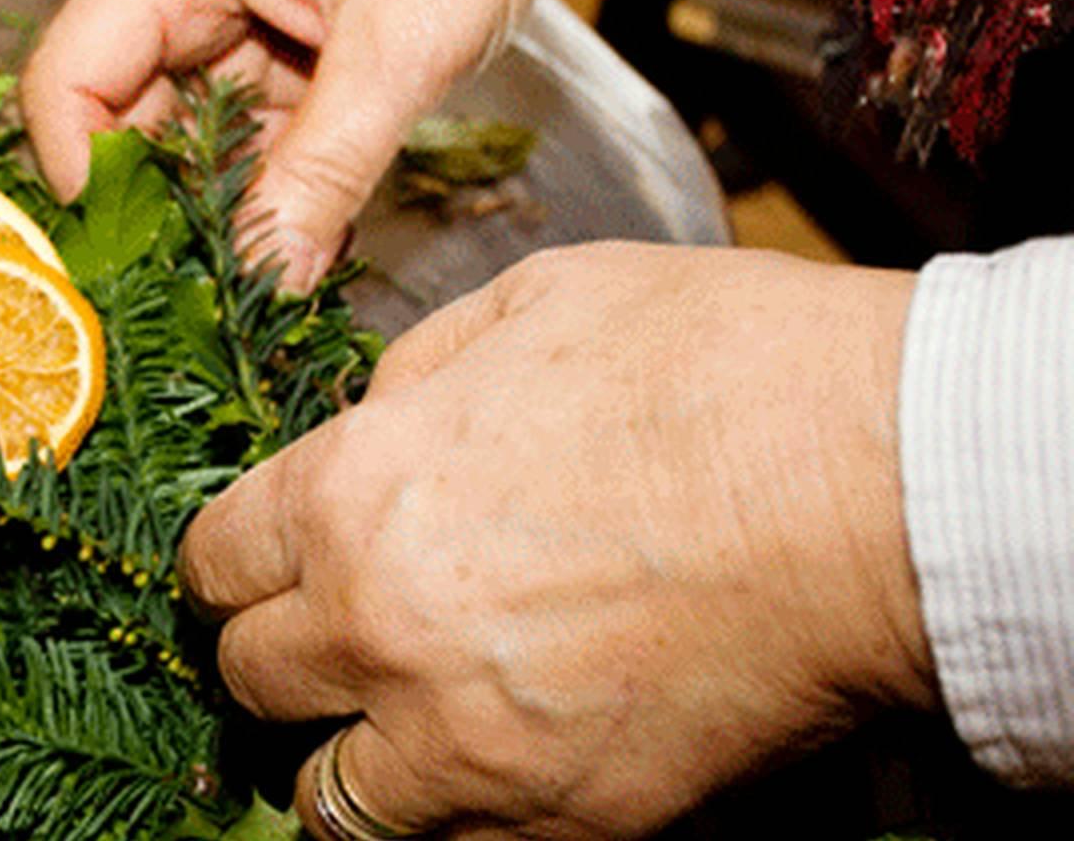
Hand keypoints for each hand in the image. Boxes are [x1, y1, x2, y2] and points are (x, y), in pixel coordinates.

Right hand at [21, 0, 674, 291]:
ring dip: (215, 218)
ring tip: (254, 290)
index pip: (68, 78)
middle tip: (197, 299)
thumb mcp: (400, 44)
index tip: (134, 257)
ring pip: (185, 148)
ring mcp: (233, 30)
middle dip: (153, 214)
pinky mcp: (283, 63)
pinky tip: (299, 256)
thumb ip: (327, 168)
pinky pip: (249, 149)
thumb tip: (270, 278)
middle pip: (116, 124)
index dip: (81, 174)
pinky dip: (269, 203)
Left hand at [179, 243, 938, 837]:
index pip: (214, 562)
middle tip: (323, 635)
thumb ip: (414, 376)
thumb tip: (372, 424)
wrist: (879, 484)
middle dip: (276, 651)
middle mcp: (379, 628)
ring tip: (392, 720)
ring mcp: (466, 740)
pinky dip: (441, 814)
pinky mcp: (561, 817)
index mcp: (353, 492)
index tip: (251, 569)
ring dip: (345, 754)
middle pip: (249, 678)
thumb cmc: (714, 367)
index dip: (228, 564)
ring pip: (329, 798)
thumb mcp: (530, 305)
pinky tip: (479, 761)